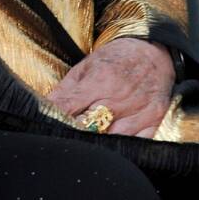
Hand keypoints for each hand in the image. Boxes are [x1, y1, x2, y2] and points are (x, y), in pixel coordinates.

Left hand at [47, 39, 175, 137]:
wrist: (154, 50)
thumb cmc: (116, 59)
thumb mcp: (85, 67)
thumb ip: (64, 91)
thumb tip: (43, 109)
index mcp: (99, 80)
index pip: (68, 108)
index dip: (55, 120)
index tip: (46, 128)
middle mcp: (120, 97)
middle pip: (89, 128)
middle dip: (75, 134)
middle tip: (65, 141)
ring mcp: (140, 111)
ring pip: (112, 140)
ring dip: (99, 145)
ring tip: (88, 147)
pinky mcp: (155, 120)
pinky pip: (138, 144)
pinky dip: (125, 148)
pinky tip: (114, 147)